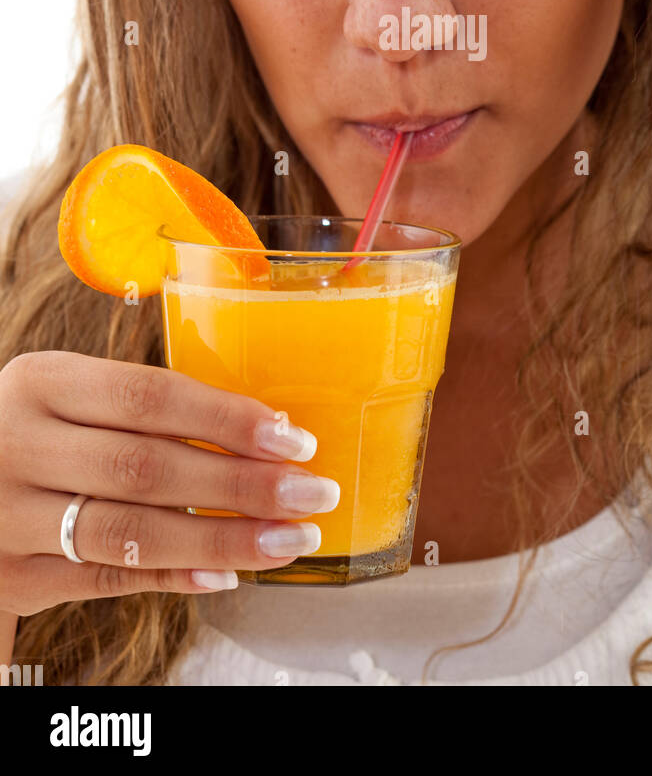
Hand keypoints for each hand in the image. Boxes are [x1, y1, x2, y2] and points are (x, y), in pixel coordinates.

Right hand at [0, 350, 339, 615]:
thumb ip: (141, 411)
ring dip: (222, 539)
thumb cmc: (36, 432)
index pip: (150, 397)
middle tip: (310, 494)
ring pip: (132, 531)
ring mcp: (9, 516)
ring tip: (288, 539)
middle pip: (148, 467)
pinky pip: (106, 580)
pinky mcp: (12, 576)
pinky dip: (173, 578)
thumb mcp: (68, 399)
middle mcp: (20, 445)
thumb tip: (262, 434)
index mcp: (42, 382)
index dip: (228, 419)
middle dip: (242, 485)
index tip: (293, 439)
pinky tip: (226, 573)